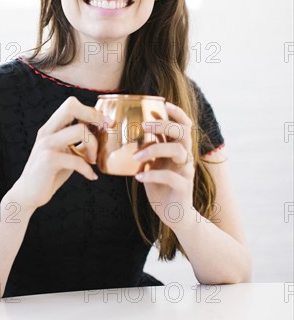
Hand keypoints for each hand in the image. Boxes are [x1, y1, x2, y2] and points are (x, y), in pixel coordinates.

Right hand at [13, 96, 109, 209]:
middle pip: (71, 106)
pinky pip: (77, 158)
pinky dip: (87, 169)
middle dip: (93, 116)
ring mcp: (46, 144)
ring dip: (94, 145)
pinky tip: (90, 176)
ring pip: (80, 130)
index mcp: (51, 127)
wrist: (28, 193)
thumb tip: (103, 134)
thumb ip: (80, 142)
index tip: (106, 123)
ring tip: (92, 159)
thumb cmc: (50, 173)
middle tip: (103, 131)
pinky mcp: (48, 160)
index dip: (91, 111)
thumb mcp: (67, 152)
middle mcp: (47, 131)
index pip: (71, 105)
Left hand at [133, 102, 194, 229]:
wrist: (175, 215)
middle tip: (144, 126)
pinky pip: (170, 177)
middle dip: (164, 125)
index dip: (177, 113)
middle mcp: (185, 157)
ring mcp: (186, 171)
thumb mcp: (154, 163)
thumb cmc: (162, 186)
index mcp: (179, 149)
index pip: (185, 125)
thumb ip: (151, 147)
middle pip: (183, 133)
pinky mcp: (183, 187)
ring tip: (137, 155)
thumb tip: (133, 130)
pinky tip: (139, 177)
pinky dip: (153, 175)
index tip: (164, 103)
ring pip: (179, 151)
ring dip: (155, 149)